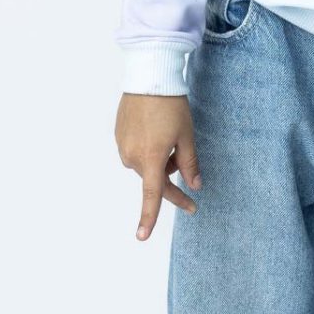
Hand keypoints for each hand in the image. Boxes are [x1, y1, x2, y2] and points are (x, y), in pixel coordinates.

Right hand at [115, 92, 201, 237]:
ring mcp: (123, 146)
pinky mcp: (119, 136)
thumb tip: (195, 186)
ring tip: (174, 141)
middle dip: (172, 185)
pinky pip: (137, 153)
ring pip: (146, 166)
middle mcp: (132, 156)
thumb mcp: (187, 136)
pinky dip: (150, 152)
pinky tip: (159, 133)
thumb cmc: (171, 106)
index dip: (148, 218)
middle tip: (192, 198)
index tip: (141, 237)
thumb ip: (190, 165)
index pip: (151, 195)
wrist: (149, 76)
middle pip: (154, 180)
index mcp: (150, 158)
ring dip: (161, 164)